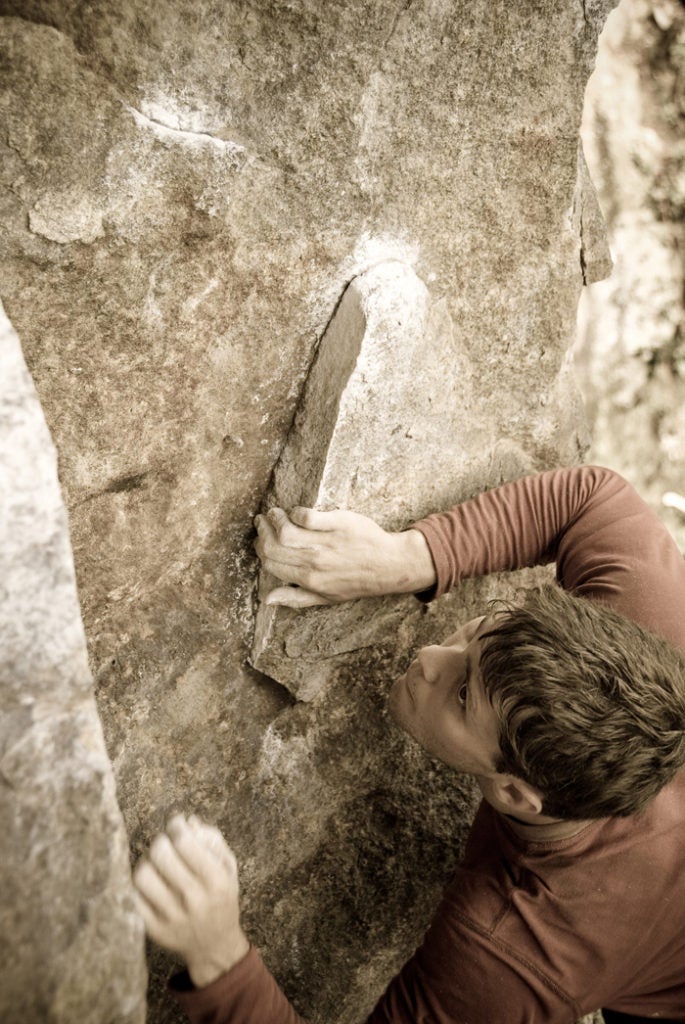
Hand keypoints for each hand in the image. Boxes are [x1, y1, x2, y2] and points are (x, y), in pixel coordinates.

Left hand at [133, 814, 249, 988]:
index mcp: (216, 882)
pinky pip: (133, 898)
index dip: (176, 826)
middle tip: (165, 843)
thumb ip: (213, 841)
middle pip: (161, 855)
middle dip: (161, 841)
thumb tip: (187, 821)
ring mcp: (172, 918)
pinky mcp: (154, 930)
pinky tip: (150, 882)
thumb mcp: (228, 869)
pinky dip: (138, 885)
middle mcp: (195, 900)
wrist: (215, 947)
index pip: (186, 843)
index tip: (176, 825)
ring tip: (156, 863)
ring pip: (143, 876)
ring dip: (147, 862)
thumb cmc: (221, 898)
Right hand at [254, 506, 435, 607]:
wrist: (388, 565)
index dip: (260, 548)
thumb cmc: (356, 582)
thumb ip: (294, 598)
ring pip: (286, 530)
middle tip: (263, 521)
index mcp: (308, 580)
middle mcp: (314, 562)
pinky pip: (307, 516)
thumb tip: (266, 599)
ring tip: (277, 513)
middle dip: (263, 531)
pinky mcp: (338, 524)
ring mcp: (326, 543)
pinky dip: (296, 512)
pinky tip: (297, 512)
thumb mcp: (325, 598)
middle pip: (273, 545)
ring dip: (276, 518)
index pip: (271, 562)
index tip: (260, 538)